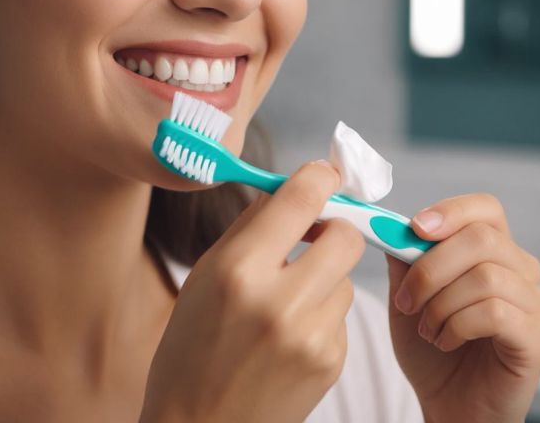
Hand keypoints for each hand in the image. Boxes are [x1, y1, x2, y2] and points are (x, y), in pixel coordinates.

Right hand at [141, 160, 366, 422]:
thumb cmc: (192, 349)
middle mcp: (279, 301)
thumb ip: (251, 230)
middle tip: (314, 236)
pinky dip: (322, 319)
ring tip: (285, 306)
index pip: (301, 199)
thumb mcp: (204, 278)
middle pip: (346, 236)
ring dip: (325, 281)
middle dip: (335, 230)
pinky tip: (288, 341)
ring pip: (347, 279)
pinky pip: (342, 317)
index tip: (324, 176)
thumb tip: (292, 187)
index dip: (319, 179)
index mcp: (238, 271)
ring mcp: (310, 336)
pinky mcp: (330, 363)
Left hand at [384, 194, 539, 422]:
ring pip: (486, 276)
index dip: (452, 211)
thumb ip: (404, 260)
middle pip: (483, 238)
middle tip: (406, 300)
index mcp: (494, 252)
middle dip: (432, 267)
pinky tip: (445, 342)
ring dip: (441, 304)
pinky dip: (458, 326)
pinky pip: (496, 313)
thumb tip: (389, 225)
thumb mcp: (408, 299)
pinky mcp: (536, 338)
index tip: (415, 229)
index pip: (486, 209)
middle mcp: (522, 271)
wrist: (449, 406)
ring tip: (426, 329)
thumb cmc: (433, 351)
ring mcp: (534, 304)